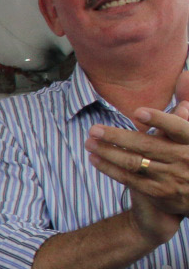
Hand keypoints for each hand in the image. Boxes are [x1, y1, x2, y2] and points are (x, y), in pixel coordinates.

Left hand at [85, 71, 188, 239]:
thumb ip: (185, 106)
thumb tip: (184, 75)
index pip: (179, 129)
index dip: (161, 120)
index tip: (139, 112)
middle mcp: (184, 159)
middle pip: (147, 146)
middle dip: (118, 137)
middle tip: (94, 129)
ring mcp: (172, 178)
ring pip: (135, 163)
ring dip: (109, 153)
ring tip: (90, 142)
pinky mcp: (160, 193)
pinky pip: (130, 179)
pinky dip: (111, 169)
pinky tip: (95, 160)